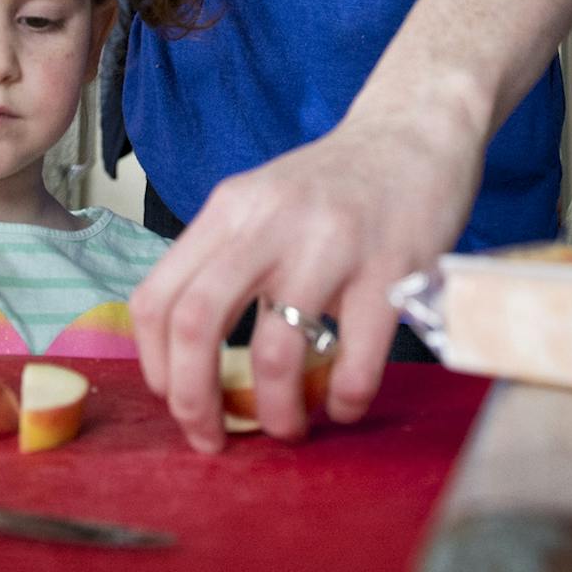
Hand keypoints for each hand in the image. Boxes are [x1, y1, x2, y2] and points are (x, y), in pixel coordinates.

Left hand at [129, 82, 481, 452]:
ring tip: (286, 429)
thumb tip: (190, 357)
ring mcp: (332, 245)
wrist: (416, 132)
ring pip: (275, 351)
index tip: (172, 399)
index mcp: (229, 209)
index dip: (155, 364)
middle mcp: (270, 222)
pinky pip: (356, 360)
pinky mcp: (392, 270)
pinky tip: (345, 403)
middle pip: (197, 323)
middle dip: (193, 400)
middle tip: (212, 438)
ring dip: (274, 412)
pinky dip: (344, 400)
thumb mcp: (262, 203)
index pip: (157, 295)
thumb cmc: (335, 183)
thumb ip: (226, 262)